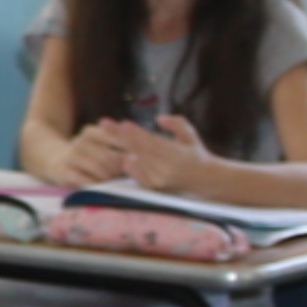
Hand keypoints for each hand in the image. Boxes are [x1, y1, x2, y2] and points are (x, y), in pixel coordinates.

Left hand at [72, 115, 186, 189]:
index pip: (151, 141)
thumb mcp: (190, 135)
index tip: (123, 123)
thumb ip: (176, 124)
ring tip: (107, 133)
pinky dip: (128, 161)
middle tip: (104, 123)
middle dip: (119, 135)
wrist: (203, 180)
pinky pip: (133, 172)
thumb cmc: (195, 153)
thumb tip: (159, 119)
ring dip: (121, 146)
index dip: (136, 133)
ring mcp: (157, 179)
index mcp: (176, 154)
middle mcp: (165, 168)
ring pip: (134, 159)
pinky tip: (125, 152)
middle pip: (138, 149)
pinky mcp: (152, 187)